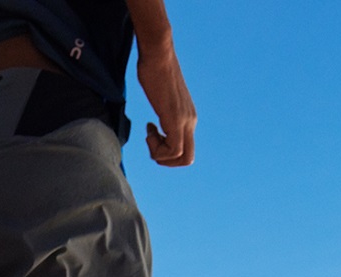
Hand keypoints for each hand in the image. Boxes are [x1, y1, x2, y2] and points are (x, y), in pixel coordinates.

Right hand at [136, 43, 196, 165]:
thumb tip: (157, 114)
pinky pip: (173, 149)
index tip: (153, 133)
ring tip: (150, 132)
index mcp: (188, 117)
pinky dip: (157, 147)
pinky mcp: (176, 119)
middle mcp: (190, 120)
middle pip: (187, 160)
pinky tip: (150, 127)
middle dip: (165, 160)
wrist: (158, 52)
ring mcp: (185, 120)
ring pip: (179, 158)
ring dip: (158, 153)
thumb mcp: (161, 95)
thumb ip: (164, 108)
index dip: (166, 152)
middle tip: (151, 141)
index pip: (185, 151)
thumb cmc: (154, 68)